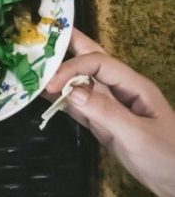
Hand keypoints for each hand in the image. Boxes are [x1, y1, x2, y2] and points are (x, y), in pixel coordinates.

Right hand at [44, 29, 174, 196]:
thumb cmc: (166, 157)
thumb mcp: (136, 136)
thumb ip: (105, 112)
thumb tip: (70, 92)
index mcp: (133, 85)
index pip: (98, 63)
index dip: (72, 68)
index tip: (50, 83)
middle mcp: (121, 90)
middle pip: (92, 60)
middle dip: (69, 48)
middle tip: (40, 39)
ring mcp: (112, 108)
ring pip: (83, 83)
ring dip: (62, 75)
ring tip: (34, 66)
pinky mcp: (105, 125)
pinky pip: (81, 107)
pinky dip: (64, 101)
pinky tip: (47, 97)